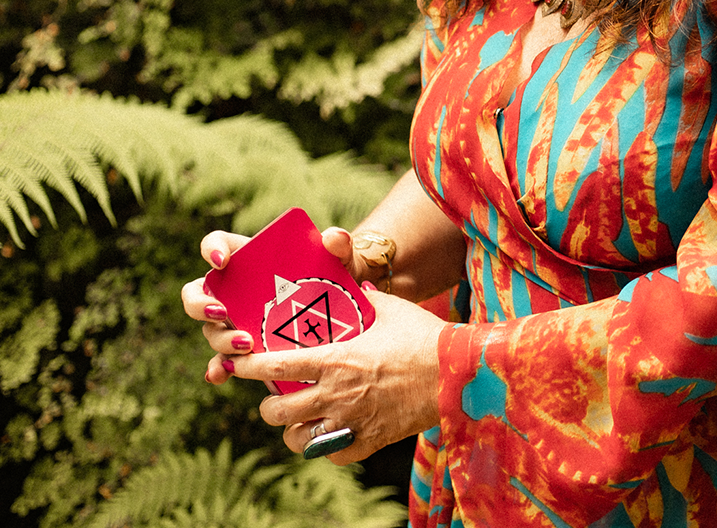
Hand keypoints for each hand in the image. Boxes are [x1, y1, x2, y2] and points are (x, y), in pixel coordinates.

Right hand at [180, 225, 390, 381]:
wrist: (345, 311)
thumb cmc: (335, 276)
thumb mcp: (340, 259)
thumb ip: (339, 244)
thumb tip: (332, 237)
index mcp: (249, 257)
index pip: (217, 244)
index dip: (211, 249)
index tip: (223, 261)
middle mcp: (234, 288)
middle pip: (198, 292)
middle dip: (201, 304)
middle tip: (223, 312)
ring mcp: (236, 319)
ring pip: (211, 329)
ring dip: (220, 339)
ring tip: (247, 344)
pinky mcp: (244, 348)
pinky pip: (222, 360)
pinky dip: (217, 368)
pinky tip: (220, 375)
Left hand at [219, 287, 443, 463]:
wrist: (456, 372)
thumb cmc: (423, 335)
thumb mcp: (389, 309)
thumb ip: (364, 299)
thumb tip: (354, 285)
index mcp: (336, 359)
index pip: (277, 366)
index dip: (249, 366)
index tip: (237, 364)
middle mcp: (336, 393)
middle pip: (279, 410)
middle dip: (269, 404)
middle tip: (274, 396)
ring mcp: (351, 421)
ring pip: (299, 439)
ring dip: (292, 430)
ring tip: (296, 421)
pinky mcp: (370, 440)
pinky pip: (332, 454)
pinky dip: (325, 448)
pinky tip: (328, 436)